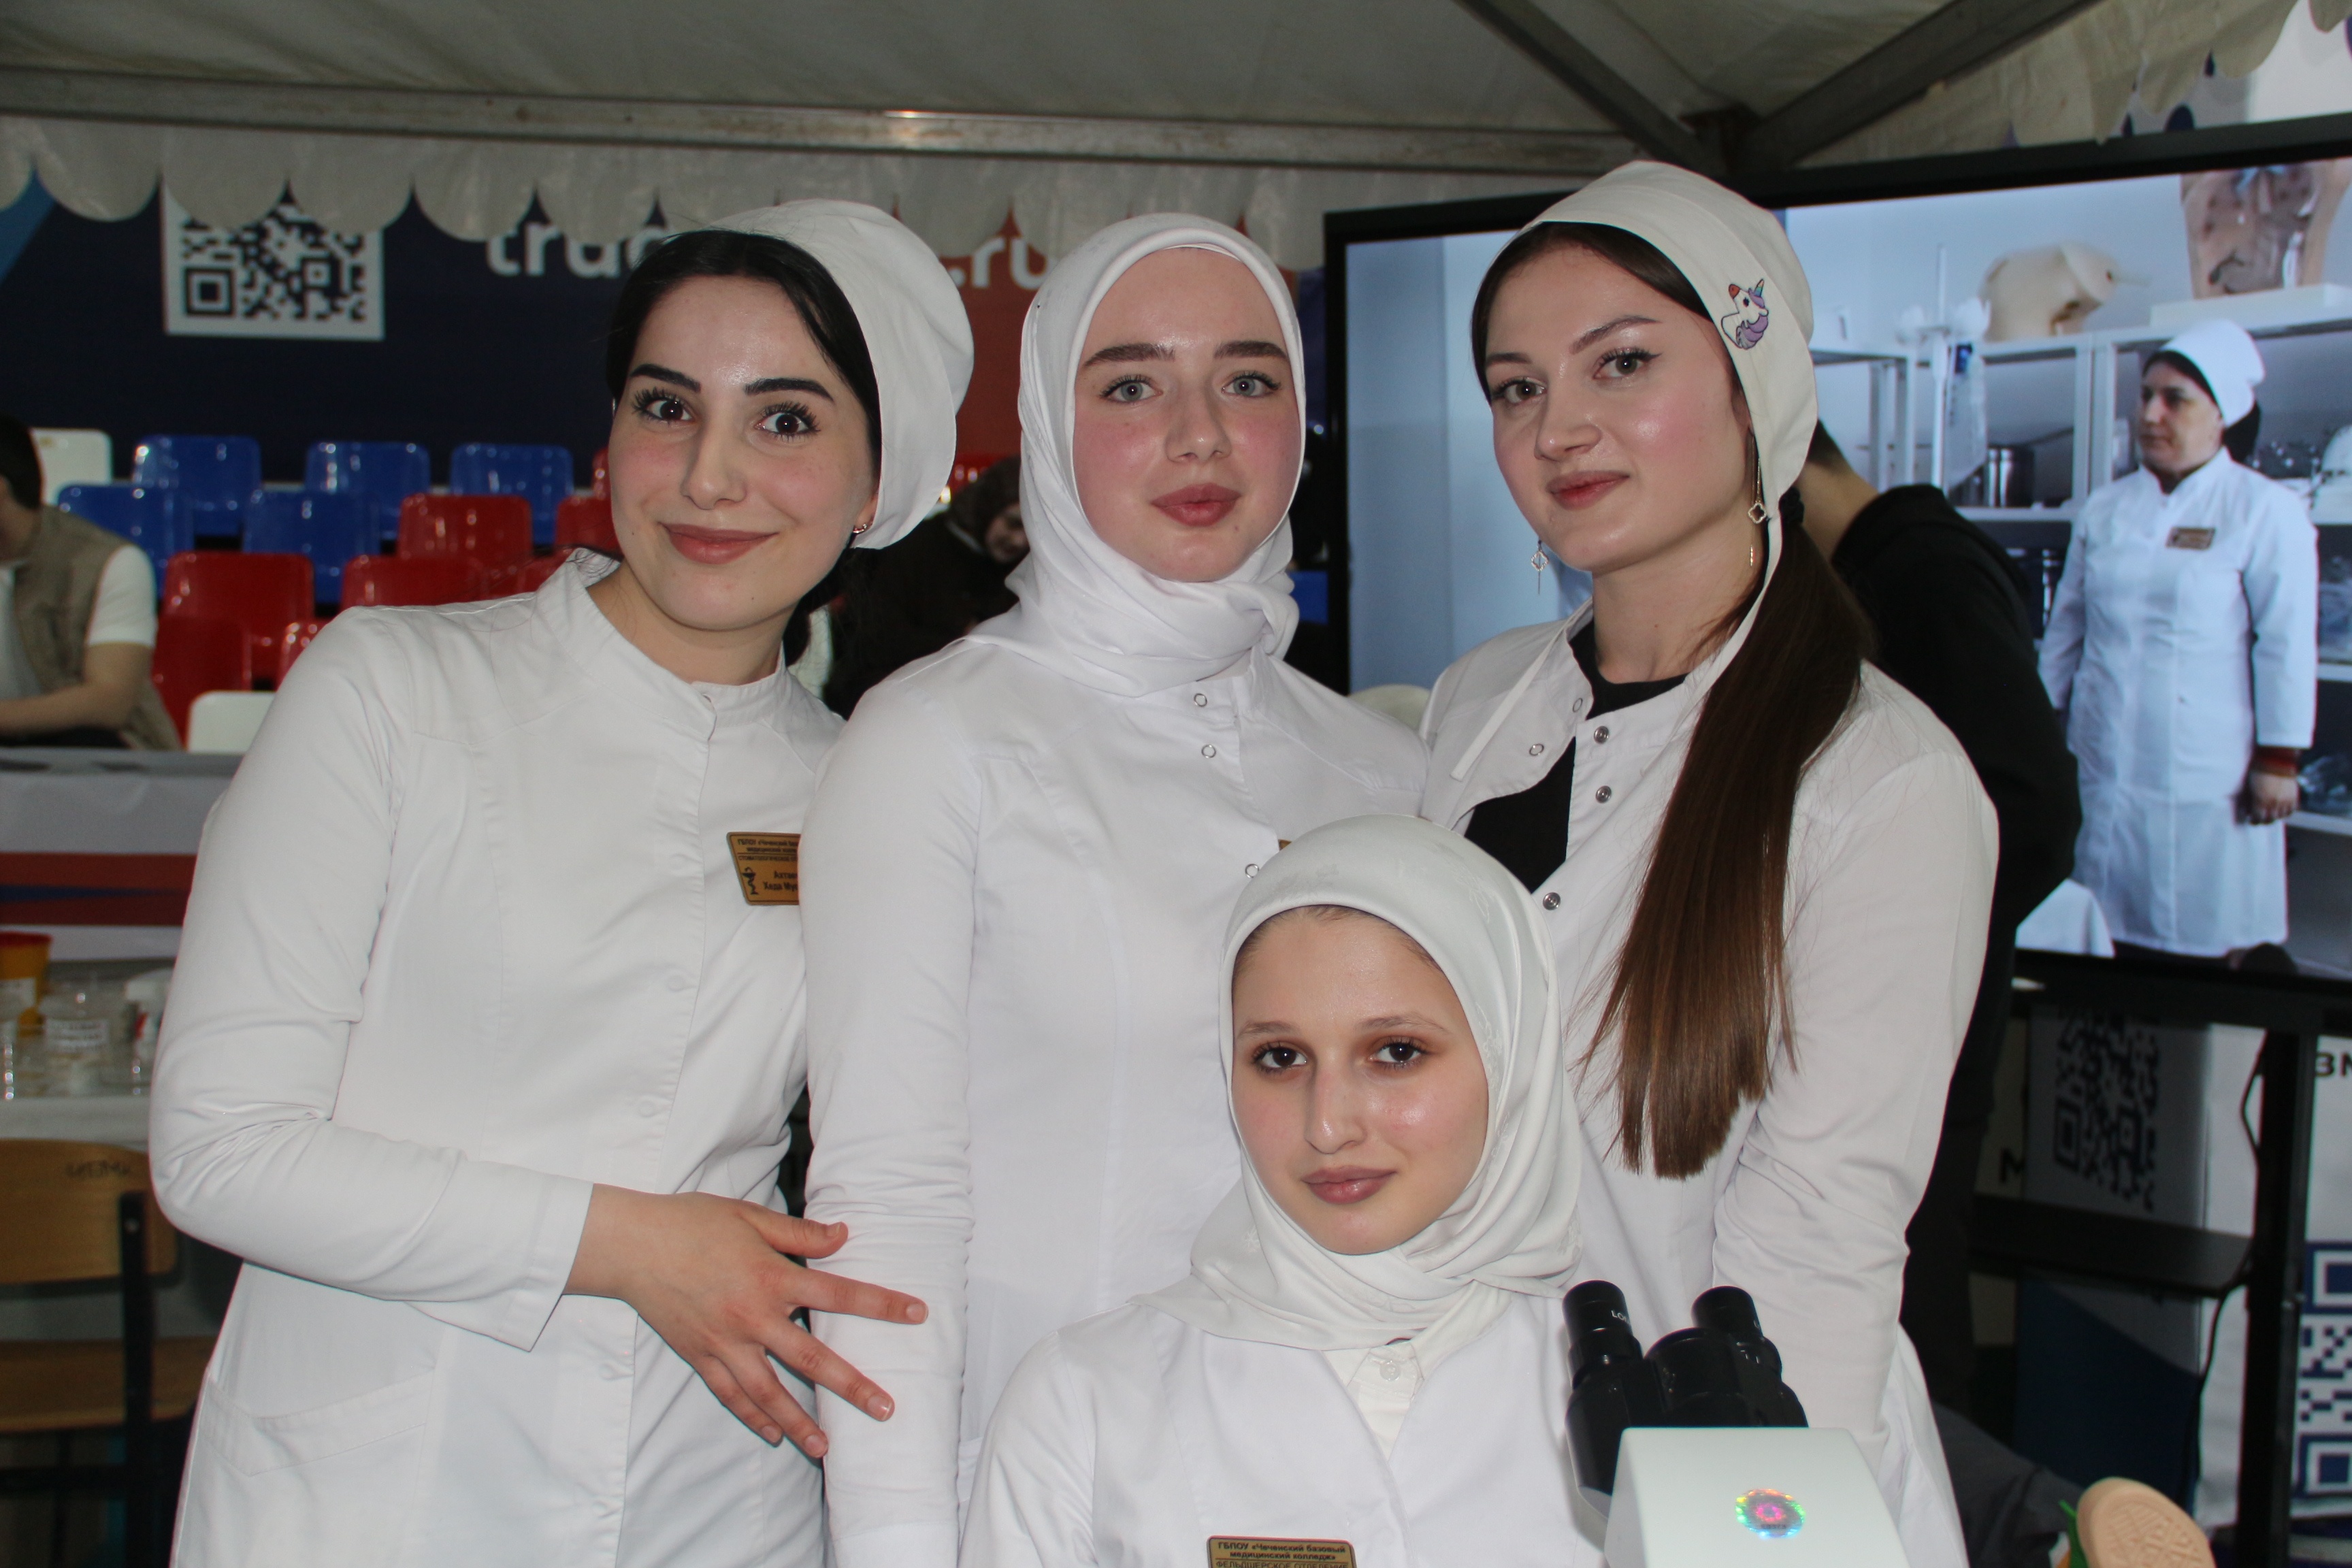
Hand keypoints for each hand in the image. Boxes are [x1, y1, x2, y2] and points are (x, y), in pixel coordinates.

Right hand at [566, 1185, 925, 1454]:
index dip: (881, 1304)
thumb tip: (843, 1236)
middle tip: (885, 1409)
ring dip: (799, 1422)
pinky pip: (730, 1394)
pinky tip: (772, 1435)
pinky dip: (752, 1417)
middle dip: (853, 1385)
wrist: (632, 1245)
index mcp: (771, 1277)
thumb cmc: (692, 1222)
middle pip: (813, 1358)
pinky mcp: (700, 1355)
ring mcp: (725, 1341)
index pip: (840, 1293)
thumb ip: (800, 1234)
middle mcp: (753, 1316)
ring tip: (827, 1447)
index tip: (917, 1314)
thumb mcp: (750, 1217)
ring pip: (770, 1392)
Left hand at [2243, 768, 2298, 824]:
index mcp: (2261, 800)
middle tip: (2260, 818)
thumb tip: (2247, 812)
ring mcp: (2286, 800)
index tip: (2252, 820)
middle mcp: (2274, 802)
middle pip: (2270, 820)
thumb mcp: (2249, 787)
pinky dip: (2285, 812)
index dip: (2254, 821)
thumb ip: (2249, 801)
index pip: (2258, 818)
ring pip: (2281, 816)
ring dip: (2275, 816)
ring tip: (2270, 813)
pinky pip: (2291, 810)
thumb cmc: (2258, 772)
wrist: (2276, 760)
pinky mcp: (2294, 796)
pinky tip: (2280, 809)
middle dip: (2264, 820)